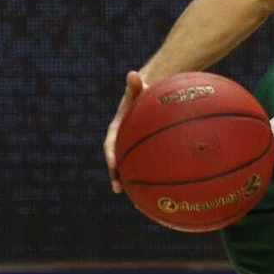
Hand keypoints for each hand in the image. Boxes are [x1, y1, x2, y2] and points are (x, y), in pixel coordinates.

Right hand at [103, 70, 146, 193]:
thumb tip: (132, 74)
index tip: (113, 164)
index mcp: (117, 128)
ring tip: (138, 199)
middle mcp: (123, 140)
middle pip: (118, 160)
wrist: (151, 96)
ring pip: (132, 166)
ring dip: (133, 181)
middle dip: (116, 175)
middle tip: (118, 188)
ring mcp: (133, 146)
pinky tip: (163, 190)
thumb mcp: (140, 88)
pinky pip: (148, 165)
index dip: (111, 154)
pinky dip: (153, 176)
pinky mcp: (146, 151)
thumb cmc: (146, 92)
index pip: (111, 142)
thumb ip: (135, 85)